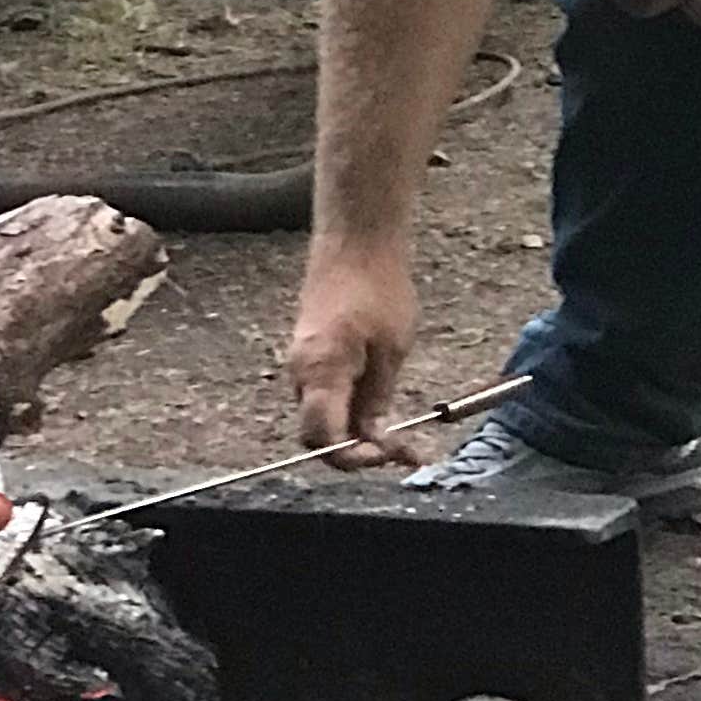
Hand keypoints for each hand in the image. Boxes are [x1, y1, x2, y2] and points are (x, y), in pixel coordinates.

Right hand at [287, 242, 417, 462]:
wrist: (355, 241)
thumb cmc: (377, 286)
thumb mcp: (392, 350)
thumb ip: (379, 399)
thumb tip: (374, 438)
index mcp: (322, 373)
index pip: (324, 442)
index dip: (355, 459)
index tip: (391, 453)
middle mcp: (302, 373)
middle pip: (317, 436)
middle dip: (356, 450)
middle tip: (398, 449)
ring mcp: (302, 363)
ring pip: (322, 416)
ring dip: (354, 431)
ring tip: (396, 431)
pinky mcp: (310, 353)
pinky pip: (324, 395)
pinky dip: (348, 409)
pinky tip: (378, 402)